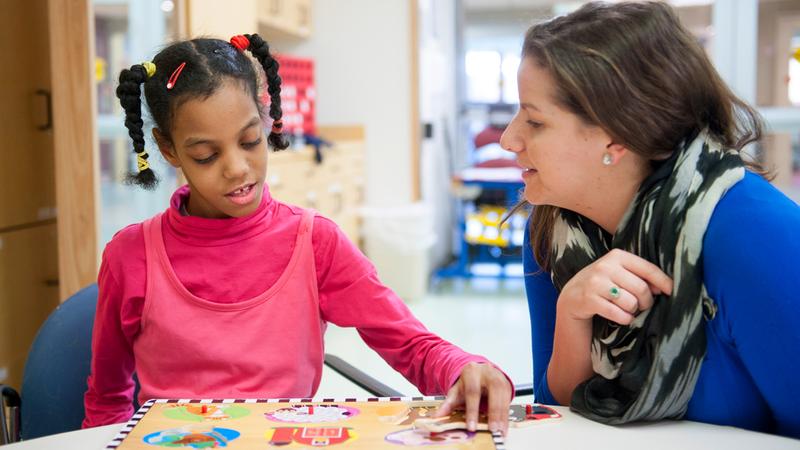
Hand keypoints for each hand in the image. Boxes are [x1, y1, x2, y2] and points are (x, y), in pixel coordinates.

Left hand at [433, 362, 511, 434]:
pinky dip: (506, 416)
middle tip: (492, 429)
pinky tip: (504, 426)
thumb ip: (447, 404)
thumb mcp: (456, 391)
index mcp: (472, 372)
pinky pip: (509, 401)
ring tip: (499, 431)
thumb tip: (436, 416)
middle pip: (493, 393)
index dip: (472, 410)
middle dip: (493, 413)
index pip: (472, 392)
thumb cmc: (467, 383)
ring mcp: (499, 378)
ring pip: (503, 397)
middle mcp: (488, 373)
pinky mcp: (507, 385)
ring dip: (502, 416)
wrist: (479, 371)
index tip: (471, 426)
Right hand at [558, 248, 672, 325]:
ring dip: (633, 311)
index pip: (648, 268)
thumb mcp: (618, 275)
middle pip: (641, 288)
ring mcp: (595, 282)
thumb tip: (665, 287)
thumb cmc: (601, 286)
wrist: (571, 299)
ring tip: (627, 310)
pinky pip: (618, 313)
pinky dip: (624, 319)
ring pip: (631, 302)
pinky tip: (620, 317)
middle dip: (646, 302)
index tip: (672, 292)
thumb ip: (639, 276)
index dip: (664, 281)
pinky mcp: (588, 299)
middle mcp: (605, 266)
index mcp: (616, 256)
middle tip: (641, 306)